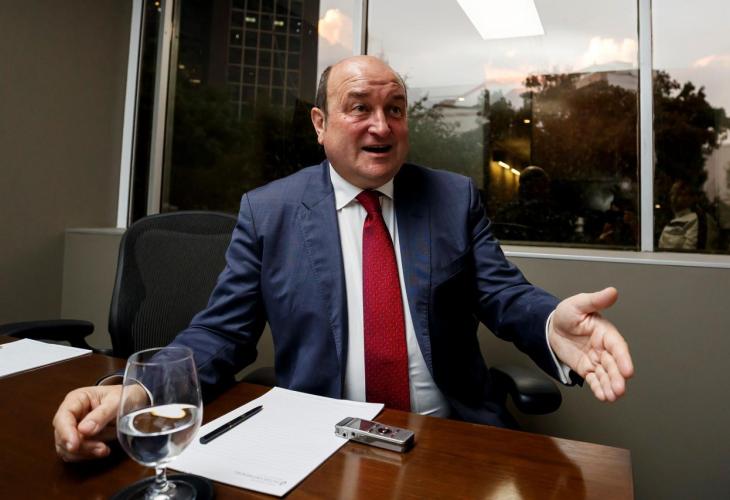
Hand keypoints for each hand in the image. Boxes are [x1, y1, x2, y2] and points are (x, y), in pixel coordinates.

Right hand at [53, 385, 122, 461]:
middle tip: (101, 447)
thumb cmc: (125, 397)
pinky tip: (103, 451)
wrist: (134, 402)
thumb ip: (101, 414)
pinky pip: (76, 454)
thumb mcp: (117, 402)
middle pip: (62, 436)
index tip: (74, 445)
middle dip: (80, 446)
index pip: (63, 417)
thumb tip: (83, 430)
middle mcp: (72, 414)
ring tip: (104, 449)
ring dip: (84, 452)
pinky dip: (87, 456)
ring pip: (66, 448)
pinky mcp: (80, 440)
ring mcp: (74, 428)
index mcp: (77, 399)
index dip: (66, 433)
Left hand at [548, 287, 633, 401]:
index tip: (628, 370)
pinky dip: (599, 388)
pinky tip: (604, 397)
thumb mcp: (579, 304)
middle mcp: (603, 347)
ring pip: (606, 374)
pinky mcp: (586, 368)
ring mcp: (595, 359)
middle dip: (617, 377)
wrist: (551, 326)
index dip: (623, 358)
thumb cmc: (567, 314)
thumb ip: (595, 300)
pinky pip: (594, 379)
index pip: (617, 346)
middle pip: (613, 364)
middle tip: (620, 388)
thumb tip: (612, 292)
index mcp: (605, 332)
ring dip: (610, 385)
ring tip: (613, 396)